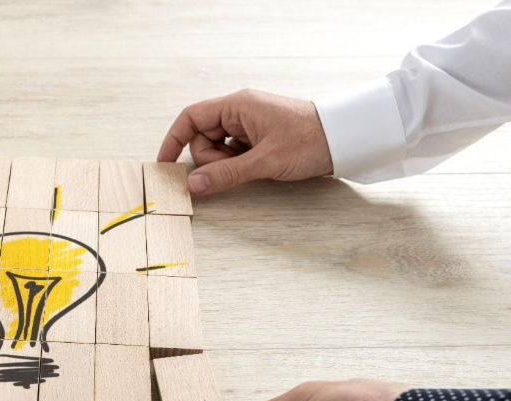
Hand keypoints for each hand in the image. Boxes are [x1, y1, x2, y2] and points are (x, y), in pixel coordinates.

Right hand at [157, 89, 332, 195]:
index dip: (174, 139)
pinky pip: (233, 152)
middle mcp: (240, 111)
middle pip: (203, 136)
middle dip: (210, 158)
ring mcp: (249, 124)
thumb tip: (194, 185)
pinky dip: (237, 163)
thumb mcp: (264, 161)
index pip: (191, 117)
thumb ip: (226, 173)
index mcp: (237, 105)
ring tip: (252, 167)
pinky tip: (256, 167)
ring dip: (226, 162)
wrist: (346, 140)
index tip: (164, 162)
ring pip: (218, 147)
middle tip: (233, 168)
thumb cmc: (310, 140)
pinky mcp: (258, 137)